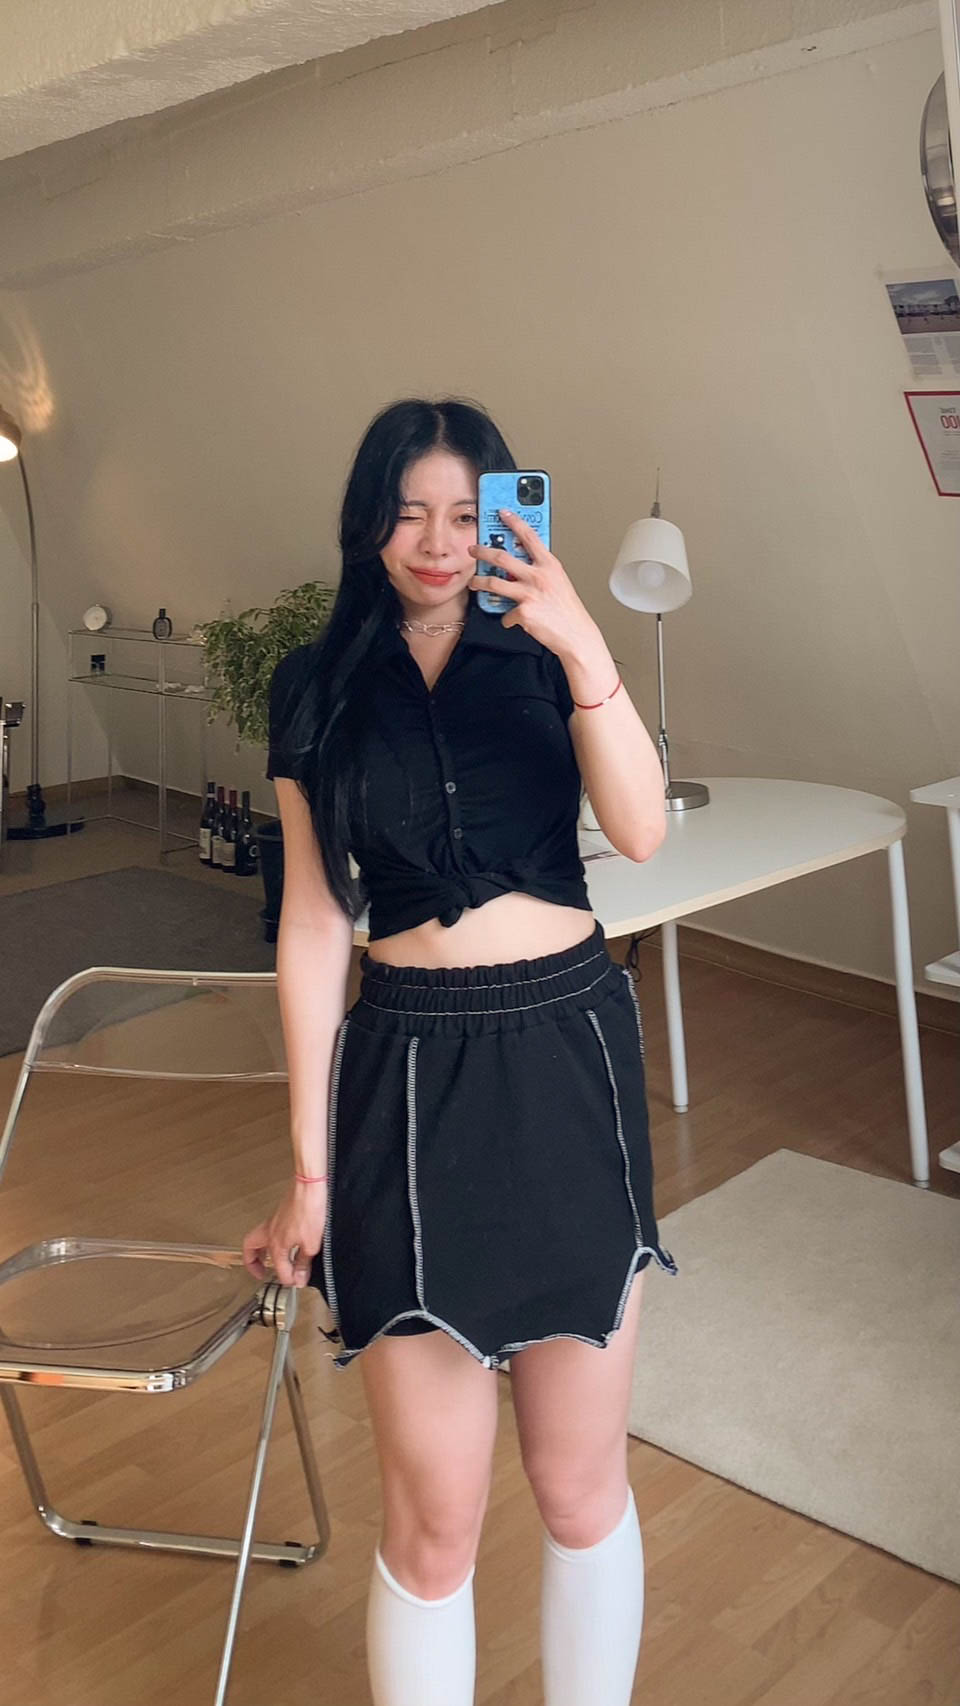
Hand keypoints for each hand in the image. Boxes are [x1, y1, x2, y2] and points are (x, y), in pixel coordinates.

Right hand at [242, 1182, 326, 1288]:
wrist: (310, 1186)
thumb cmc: (309, 1211)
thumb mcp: (311, 1244)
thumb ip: (303, 1263)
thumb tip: (299, 1278)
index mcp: (276, 1245)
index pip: (279, 1270)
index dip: (289, 1280)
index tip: (298, 1282)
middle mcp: (270, 1233)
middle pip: (251, 1250)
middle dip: (253, 1263)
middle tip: (259, 1273)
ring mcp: (273, 1221)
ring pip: (257, 1238)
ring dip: (260, 1251)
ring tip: (268, 1259)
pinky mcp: (280, 1213)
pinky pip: (268, 1230)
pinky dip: (271, 1239)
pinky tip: (285, 1240)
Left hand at [468, 507, 598, 660]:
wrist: (576, 635)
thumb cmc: (568, 610)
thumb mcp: (558, 582)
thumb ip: (541, 570)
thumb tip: (521, 564)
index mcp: (550, 565)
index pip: (530, 536)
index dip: (514, 522)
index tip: (502, 513)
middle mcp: (539, 576)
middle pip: (502, 557)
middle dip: (482, 551)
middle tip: (473, 549)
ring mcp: (530, 594)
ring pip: (494, 583)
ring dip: (480, 582)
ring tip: (474, 582)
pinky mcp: (523, 612)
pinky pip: (505, 614)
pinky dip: (507, 619)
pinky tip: (514, 620)